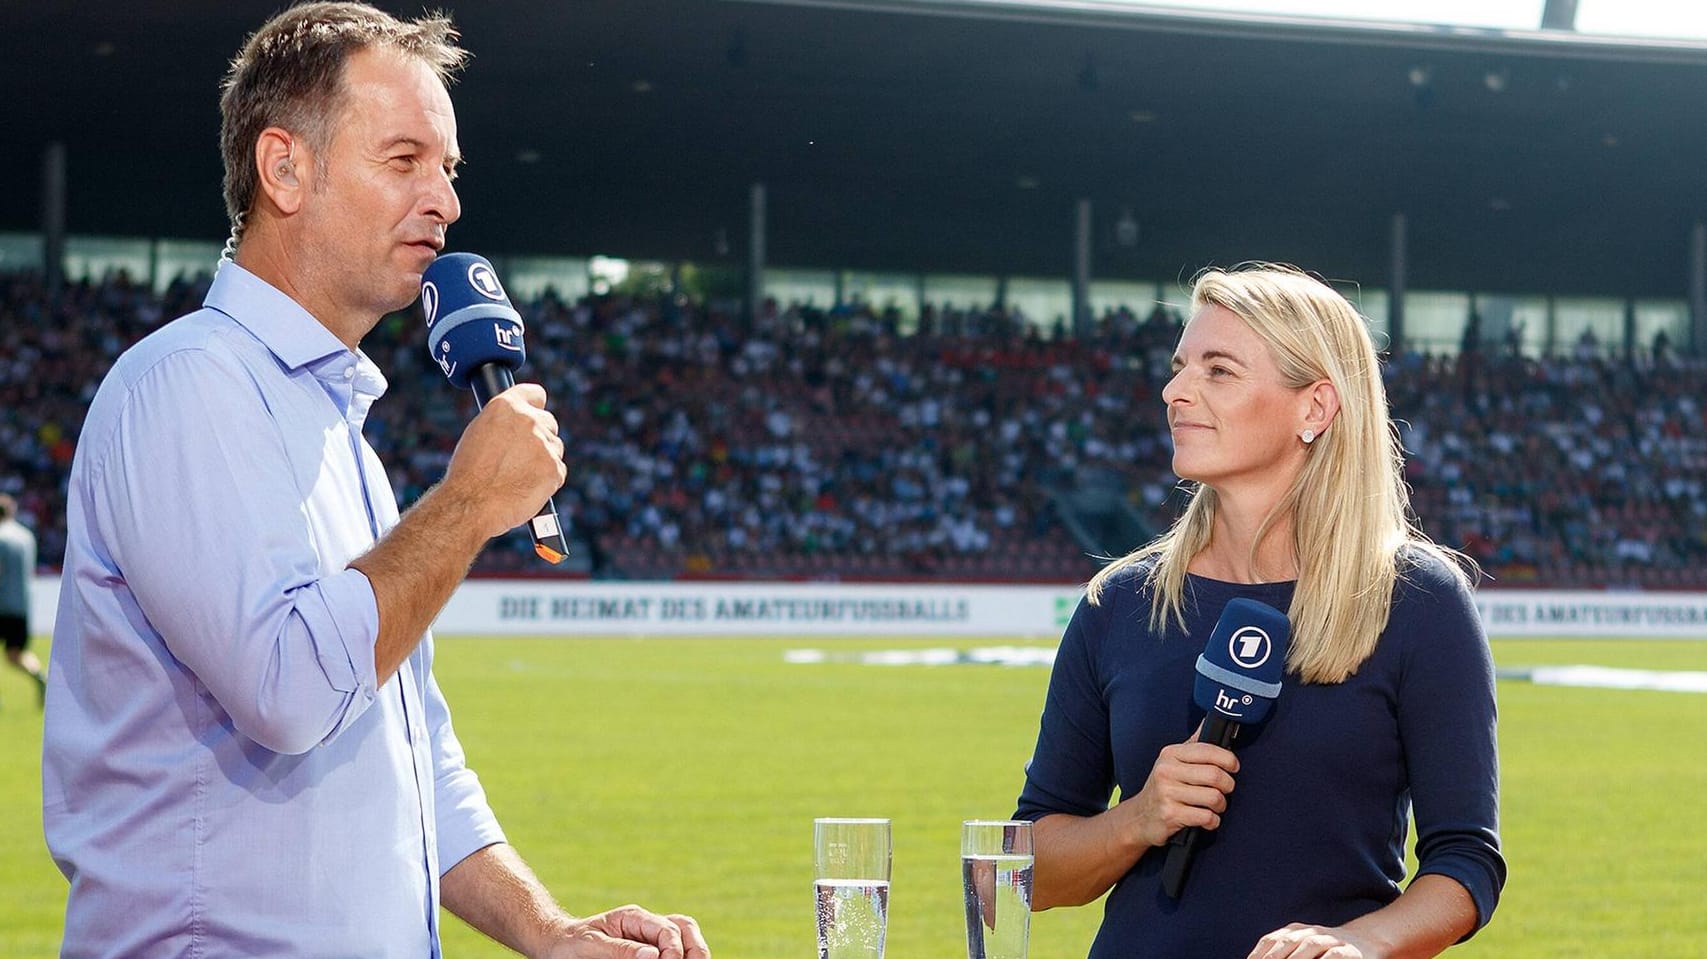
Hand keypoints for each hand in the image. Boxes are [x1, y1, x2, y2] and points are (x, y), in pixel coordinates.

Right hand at [443, 382, 566, 537]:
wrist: (471, 504)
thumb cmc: (468, 474)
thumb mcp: (478, 434)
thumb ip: (502, 423)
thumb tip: (516, 424)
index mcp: (505, 406)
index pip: (534, 394)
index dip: (535, 404)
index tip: (536, 410)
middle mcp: (528, 420)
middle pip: (549, 422)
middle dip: (541, 436)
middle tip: (523, 457)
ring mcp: (544, 444)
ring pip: (555, 448)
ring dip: (544, 459)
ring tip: (518, 477)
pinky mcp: (555, 468)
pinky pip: (558, 471)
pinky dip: (548, 481)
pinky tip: (526, 488)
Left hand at [539, 904, 708, 958]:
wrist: (556, 945)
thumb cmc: (570, 945)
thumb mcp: (591, 946)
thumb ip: (621, 949)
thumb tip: (653, 955)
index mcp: (634, 917)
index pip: (669, 928)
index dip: (674, 950)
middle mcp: (646, 924)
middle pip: (685, 927)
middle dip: (695, 948)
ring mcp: (648, 936)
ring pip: (684, 936)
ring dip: (694, 951)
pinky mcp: (645, 950)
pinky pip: (671, 949)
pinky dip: (682, 956)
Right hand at [1121, 725, 1239, 848]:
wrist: (1139, 817)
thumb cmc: (1162, 788)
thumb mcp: (1172, 762)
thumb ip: (1193, 744)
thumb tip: (1208, 721)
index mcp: (1170, 754)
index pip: (1207, 750)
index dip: (1228, 759)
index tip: (1233, 767)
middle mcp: (1166, 771)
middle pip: (1215, 775)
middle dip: (1228, 785)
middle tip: (1225, 790)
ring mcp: (1167, 793)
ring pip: (1214, 797)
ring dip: (1221, 805)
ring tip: (1214, 806)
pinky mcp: (1171, 814)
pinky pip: (1207, 817)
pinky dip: (1213, 821)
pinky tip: (1207, 819)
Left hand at [1247, 923, 1376, 958]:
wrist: (1367, 940)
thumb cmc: (1327, 951)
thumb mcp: (1303, 948)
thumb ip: (1284, 953)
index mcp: (1296, 931)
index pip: (1271, 941)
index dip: (1259, 953)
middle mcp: (1311, 932)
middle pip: (1287, 942)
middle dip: (1273, 958)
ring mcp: (1330, 940)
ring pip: (1309, 946)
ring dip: (1295, 958)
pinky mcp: (1349, 952)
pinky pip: (1334, 955)